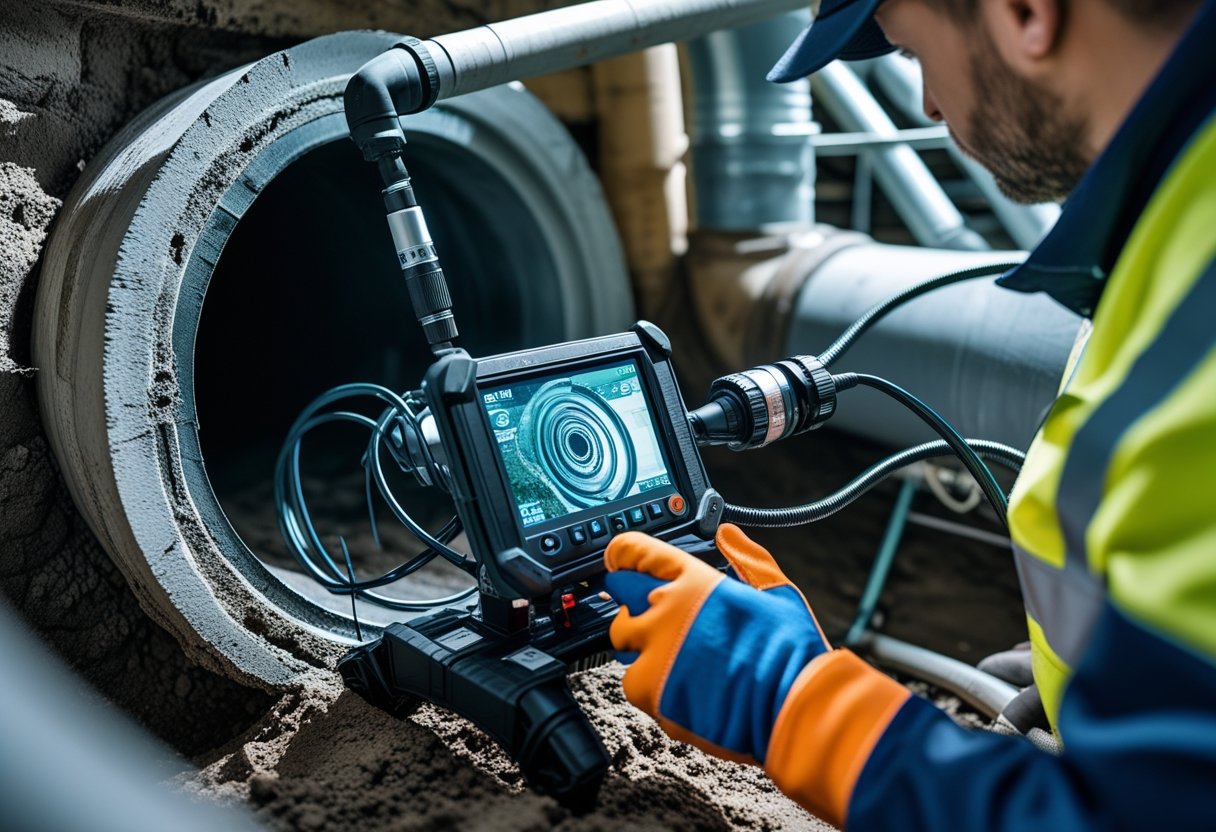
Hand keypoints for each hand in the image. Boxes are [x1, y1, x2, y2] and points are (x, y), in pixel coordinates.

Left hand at [603, 524, 829, 763]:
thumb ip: (746, 559)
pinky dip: (650, 685)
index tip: (618, 560)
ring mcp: (655, 649)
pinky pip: (630, 681)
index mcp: (695, 580)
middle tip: (662, 621)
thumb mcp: (776, 592)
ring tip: (679, 661)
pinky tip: (682, 687)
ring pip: (623, 640)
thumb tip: (729, 535)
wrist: (793, 707)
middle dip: (636, 604)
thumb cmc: (790, 653)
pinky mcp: (648, 688)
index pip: (634, 551)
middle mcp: (667, 608)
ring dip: (641, 647)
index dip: (623, 554)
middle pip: (621, 595)